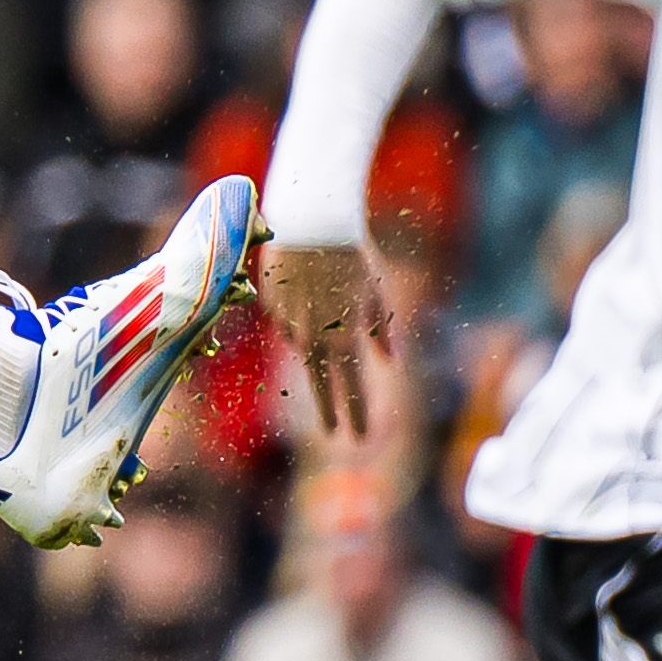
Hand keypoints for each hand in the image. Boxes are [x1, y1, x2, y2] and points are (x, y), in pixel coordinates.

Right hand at [262, 240, 386, 444]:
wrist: (313, 222)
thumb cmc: (353, 254)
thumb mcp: (377, 292)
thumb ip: (381, 330)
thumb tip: (389, 359)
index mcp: (346, 337)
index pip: (353, 387)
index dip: (356, 414)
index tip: (359, 438)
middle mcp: (315, 337)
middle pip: (322, 384)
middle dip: (330, 411)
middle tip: (334, 434)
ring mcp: (289, 324)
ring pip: (302, 344)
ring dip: (314, 338)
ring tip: (323, 302)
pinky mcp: (271, 306)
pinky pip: (286, 318)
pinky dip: (296, 312)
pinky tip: (305, 288)